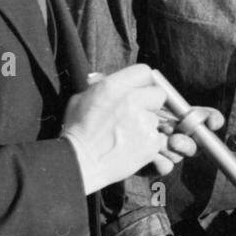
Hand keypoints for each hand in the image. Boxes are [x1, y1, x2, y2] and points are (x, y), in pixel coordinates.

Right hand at [63, 66, 221, 185]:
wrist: (79, 164)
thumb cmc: (77, 133)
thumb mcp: (80, 99)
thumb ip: (99, 87)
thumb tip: (104, 79)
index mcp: (113, 86)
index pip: (144, 71)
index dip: (144, 82)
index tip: (141, 91)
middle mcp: (132, 100)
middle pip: (158, 94)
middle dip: (152, 103)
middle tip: (139, 114)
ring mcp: (144, 122)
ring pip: (158, 119)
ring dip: (148, 126)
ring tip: (129, 136)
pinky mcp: (151, 142)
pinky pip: (158, 139)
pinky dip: (149, 144)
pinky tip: (132, 148)